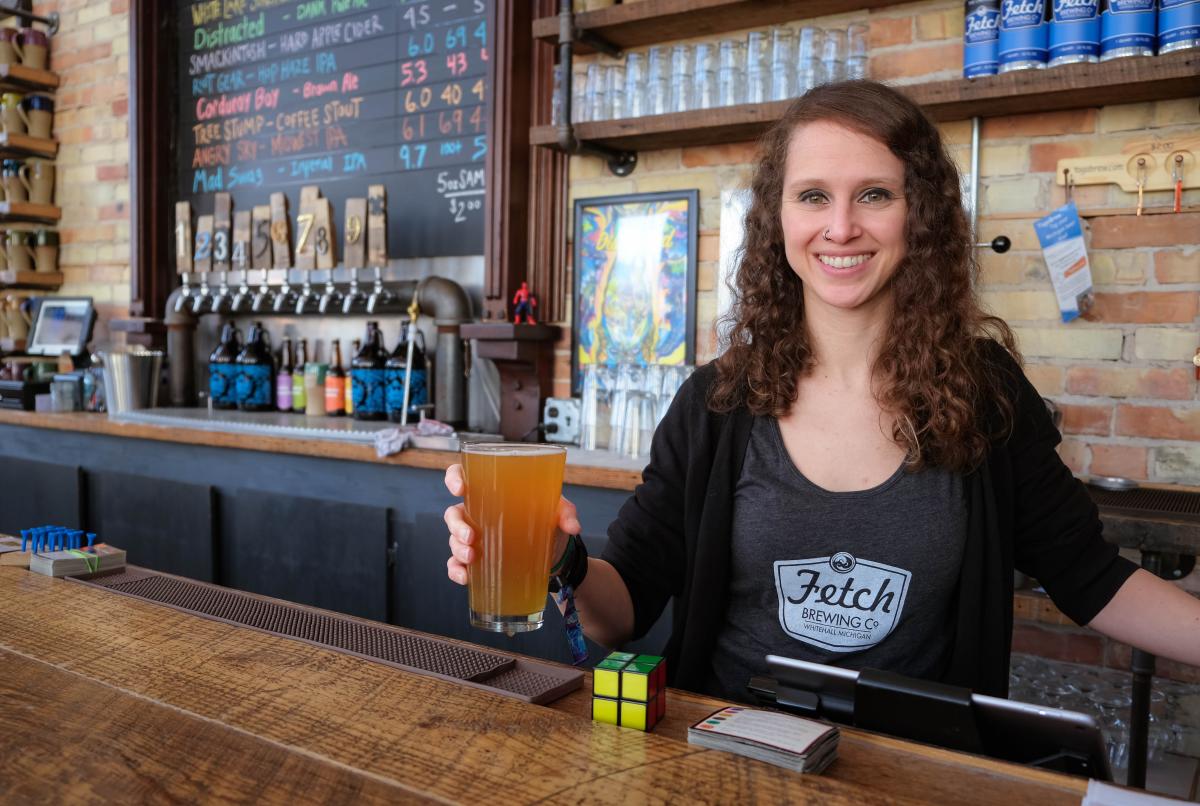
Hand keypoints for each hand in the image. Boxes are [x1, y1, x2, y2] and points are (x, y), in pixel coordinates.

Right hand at [443, 463, 582, 585]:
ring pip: (453, 540)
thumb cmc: (549, 522)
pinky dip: (457, 571)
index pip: (463, 476)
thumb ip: (566, 513)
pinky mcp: (478, 561)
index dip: (454, 478)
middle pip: (453, 513)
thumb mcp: (559, 511)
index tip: (460, 489)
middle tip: (470, 536)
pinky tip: (466, 577)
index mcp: (492, 493)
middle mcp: (479, 514)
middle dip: (456, 526)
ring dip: (457, 549)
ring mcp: (475, 538)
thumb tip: (573, 526)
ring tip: (472, 558)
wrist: (554, 554)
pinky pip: (457, 565)